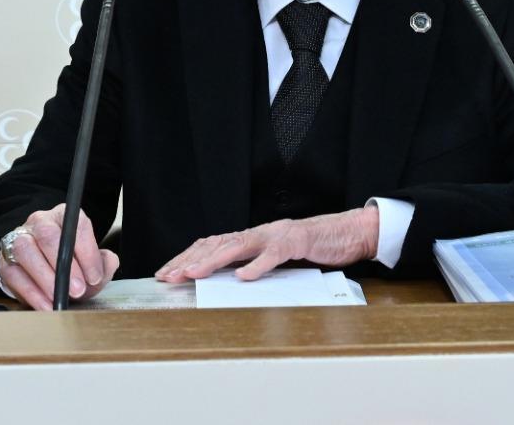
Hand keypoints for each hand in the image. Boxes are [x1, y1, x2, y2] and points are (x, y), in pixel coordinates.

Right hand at [0, 204, 118, 309]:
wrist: (43, 271)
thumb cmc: (70, 265)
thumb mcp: (91, 262)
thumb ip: (104, 262)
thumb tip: (108, 263)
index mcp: (64, 216)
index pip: (77, 225)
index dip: (87, 252)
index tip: (95, 276)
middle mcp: (40, 222)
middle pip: (48, 235)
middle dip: (65, 266)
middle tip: (78, 290)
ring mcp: (19, 239)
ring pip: (26, 251)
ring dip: (45, 278)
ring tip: (60, 298)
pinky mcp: (5, 261)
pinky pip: (14, 274)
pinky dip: (31, 293)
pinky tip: (45, 305)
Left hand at [155, 205, 379, 282]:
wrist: (347, 232)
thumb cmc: (311, 246)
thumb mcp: (276, 258)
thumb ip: (253, 264)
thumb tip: (228, 281)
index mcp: (252, 237)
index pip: (211, 244)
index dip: (187, 257)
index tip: (166, 273)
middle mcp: (259, 232)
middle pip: (217, 243)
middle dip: (190, 260)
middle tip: (169, 276)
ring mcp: (277, 234)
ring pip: (239, 245)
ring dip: (213, 260)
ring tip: (193, 273)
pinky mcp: (298, 241)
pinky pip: (275, 254)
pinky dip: (258, 265)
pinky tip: (244, 277)